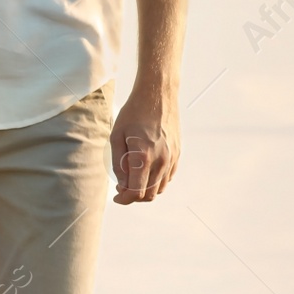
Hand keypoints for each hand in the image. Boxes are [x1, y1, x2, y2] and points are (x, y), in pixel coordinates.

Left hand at [110, 83, 180, 203]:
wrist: (158, 95)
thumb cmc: (133, 113)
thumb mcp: (116, 137)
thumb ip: (118, 164)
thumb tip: (122, 185)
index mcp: (143, 156)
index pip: (136, 192)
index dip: (124, 199)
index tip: (116, 196)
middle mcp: (161, 160)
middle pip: (148, 194)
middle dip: (133, 196)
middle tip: (122, 187)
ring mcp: (172, 157)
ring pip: (159, 188)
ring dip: (145, 189)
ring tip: (133, 179)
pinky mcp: (178, 153)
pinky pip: (168, 177)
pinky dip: (156, 181)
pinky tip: (145, 172)